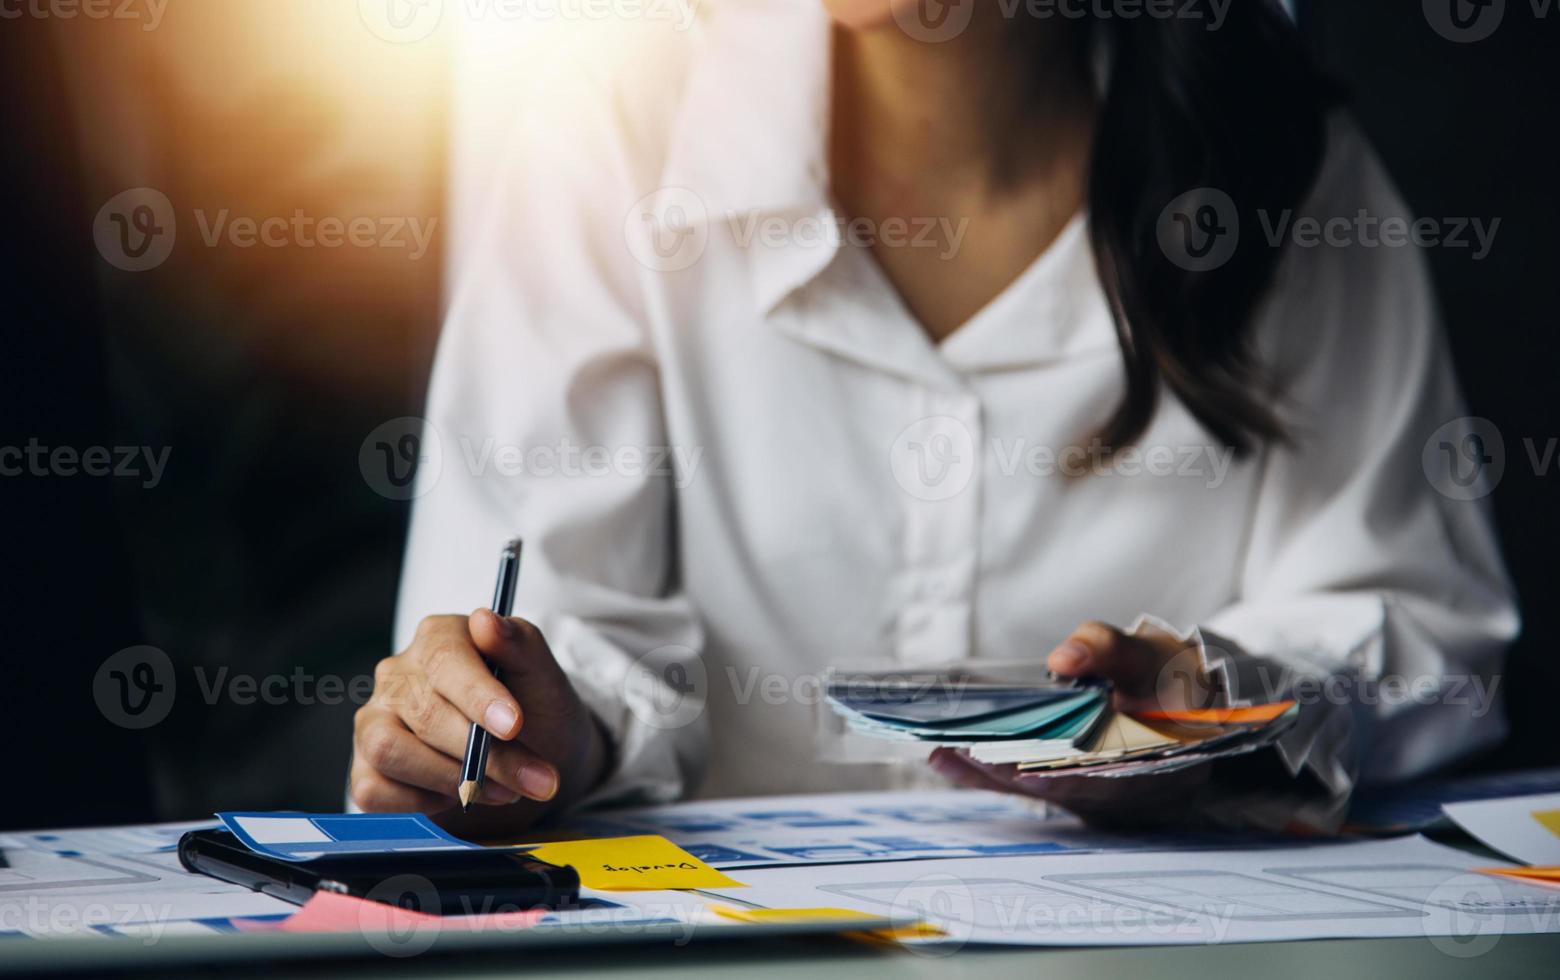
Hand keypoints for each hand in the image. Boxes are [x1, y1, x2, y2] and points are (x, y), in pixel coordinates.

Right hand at [352, 610, 608, 831]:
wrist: (535, 761)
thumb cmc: (537, 712)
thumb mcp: (545, 679)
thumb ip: (522, 646)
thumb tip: (486, 620)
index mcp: (440, 638)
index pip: (445, 659)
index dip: (478, 695)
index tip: (513, 726)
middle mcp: (398, 675)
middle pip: (424, 712)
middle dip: (484, 754)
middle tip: (532, 779)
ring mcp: (375, 720)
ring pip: (389, 749)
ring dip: (451, 779)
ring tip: (499, 789)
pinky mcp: (365, 768)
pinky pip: (374, 792)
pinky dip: (423, 804)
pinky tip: (457, 796)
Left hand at [929, 620, 1217, 827]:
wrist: (1193, 702)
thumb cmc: (1170, 679)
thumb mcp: (1149, 655)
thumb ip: (1109, 651)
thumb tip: (1064, 659)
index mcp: (1149, 765)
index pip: (1093, 778)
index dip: (1050, 774)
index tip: (1007, 763)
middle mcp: (1119, 791)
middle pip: (1053, 788)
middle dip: (1003, 772)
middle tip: (955, 751)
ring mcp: (1093, 792)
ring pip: (1035, 789)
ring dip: (987, 774)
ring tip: (941, 754)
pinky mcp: (1072, 786)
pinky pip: (1027, 782)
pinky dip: (991, 772)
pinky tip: (950, 758)